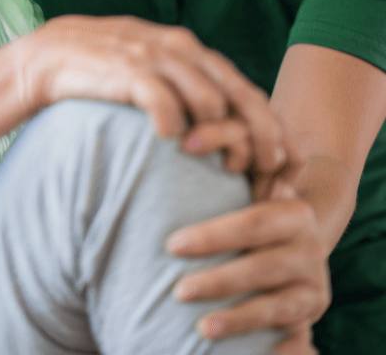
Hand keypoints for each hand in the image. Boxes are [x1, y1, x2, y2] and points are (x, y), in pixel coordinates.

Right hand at [16, 15, 289, 175]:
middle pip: (239, 94)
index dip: (266, 125)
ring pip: (209, 101)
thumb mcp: (148, 68)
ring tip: (213, 165)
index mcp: (189, 49)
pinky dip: (172, 124)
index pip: (244, 87)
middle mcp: (179, 48)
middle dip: (257, 135)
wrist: (44, 57)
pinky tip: (167, 142)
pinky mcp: (127, 69)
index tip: (274, 160)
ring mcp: (154, 57)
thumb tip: (219, 124)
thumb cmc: (98, 72)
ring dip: (216, 137)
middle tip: (258, 169)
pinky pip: (164, 102)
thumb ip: (182, 84)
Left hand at [166, 181, 329, 353]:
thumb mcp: (242, 198)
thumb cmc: (246, 221)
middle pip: (262, 266)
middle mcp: (311, 248)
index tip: (171, 245)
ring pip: (276, 306)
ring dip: (238, 319)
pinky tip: (255, 353)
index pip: (251, 223)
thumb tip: (178, 151)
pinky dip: (278, 348)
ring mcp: (314, 283)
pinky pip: (294, 334)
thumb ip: (220, 182)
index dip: (212, 236)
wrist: (292, 246)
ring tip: (202, 328)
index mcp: (292, 213)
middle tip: (179, 291)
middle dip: (218, 281)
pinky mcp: (312, 314)